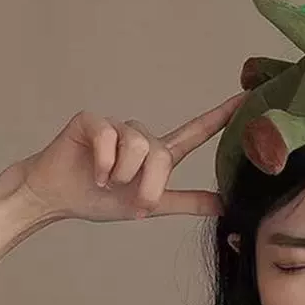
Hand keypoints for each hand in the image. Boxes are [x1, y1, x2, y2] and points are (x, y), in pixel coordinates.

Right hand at [11, 92, 247, 222]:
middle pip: (161, 153)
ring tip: (108, 183)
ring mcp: (116, 127)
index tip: (246, 98)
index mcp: (158, 155)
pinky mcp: (92, 121)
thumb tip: (224, 205)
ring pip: (138, 145)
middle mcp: (141, 137)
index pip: (195, 133)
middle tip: (131, 198)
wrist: (58, 197)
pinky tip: (95, 173)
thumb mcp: (151, 205)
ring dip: (123, 174)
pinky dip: (104, 164)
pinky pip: (109, 138)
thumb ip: (188, 202)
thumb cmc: (101, 198)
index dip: (220, 117)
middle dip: (148, 183)